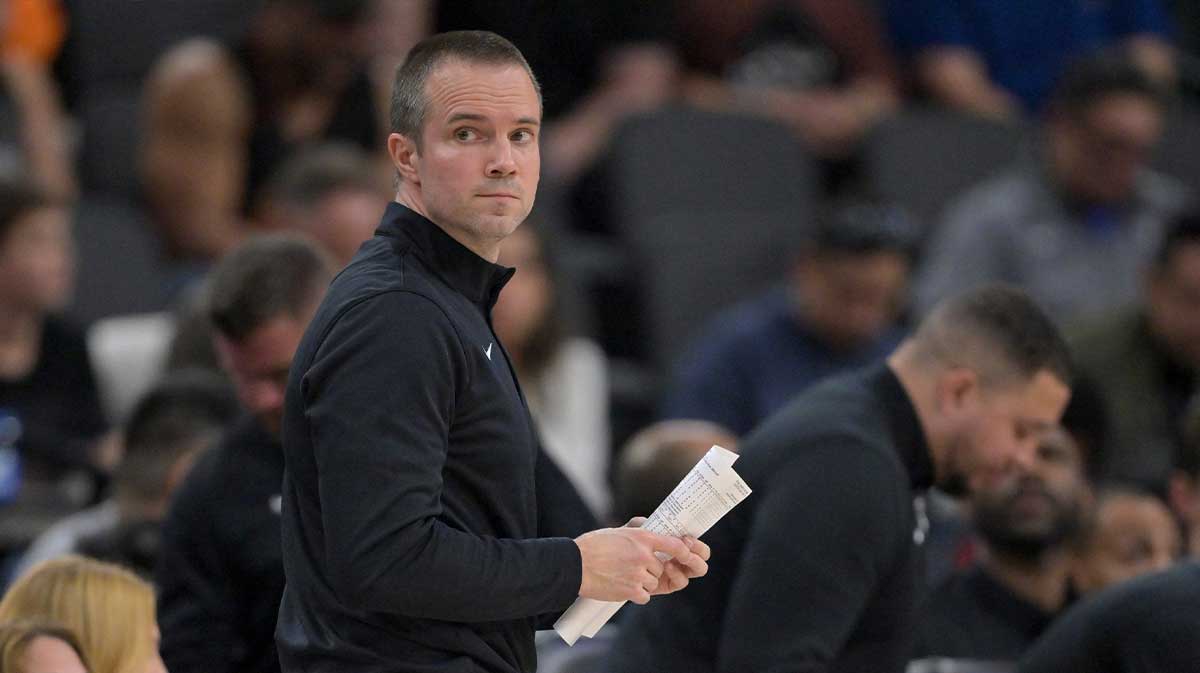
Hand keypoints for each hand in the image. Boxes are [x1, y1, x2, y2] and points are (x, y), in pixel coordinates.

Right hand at [575, 526, 703, 603]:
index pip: (674, 544)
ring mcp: (638, 574)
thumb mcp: (617, 530)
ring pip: (654, 583)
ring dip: (643, 583)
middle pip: (661, 568)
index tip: (684, 555)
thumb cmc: (593, 546)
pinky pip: (645, 595)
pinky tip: (623, 587)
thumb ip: (636, 529)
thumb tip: (648, 523)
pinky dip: (637, 594)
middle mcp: (643, 555)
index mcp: (642, 538)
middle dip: (651, 570)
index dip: (683, 551)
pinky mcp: (632, 591)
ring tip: (624, 576)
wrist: (575, 565)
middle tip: (632, 568)